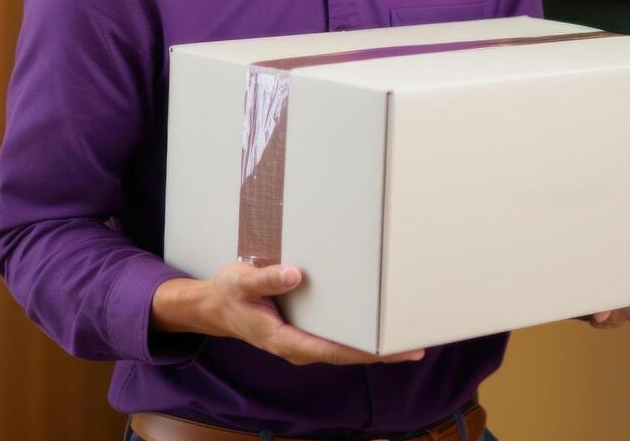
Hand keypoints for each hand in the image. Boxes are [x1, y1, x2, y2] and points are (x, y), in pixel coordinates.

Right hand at [152, 261, 425, 365]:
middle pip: (346, 355)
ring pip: (344, 349)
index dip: (364, 351)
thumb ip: (267, 279)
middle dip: (380, 353)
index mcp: (284, 339)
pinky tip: (377, 328)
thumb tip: (295, 274)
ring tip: (407, 339)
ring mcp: (302, 341)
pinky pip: (337, 338)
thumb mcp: (241, 282)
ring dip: (373, 347)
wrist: (214, 306)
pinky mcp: (305, 332)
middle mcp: (298, 346)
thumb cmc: (229, 294)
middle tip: (416, 347)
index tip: (391, 350)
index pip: (332, 350)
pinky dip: (359, 335)